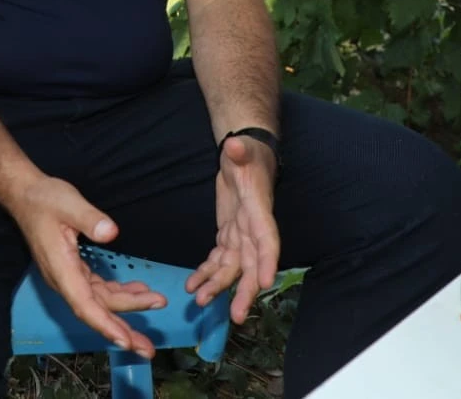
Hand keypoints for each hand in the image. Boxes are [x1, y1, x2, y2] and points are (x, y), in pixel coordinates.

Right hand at [8, 175, 165, 357]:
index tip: (125, 341)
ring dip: (127, 308)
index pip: (84, 305)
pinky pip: (98, 290)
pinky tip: (139, 290)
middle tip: (149, 348)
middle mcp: (64, 279)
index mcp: (61, 268)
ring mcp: (69, 276)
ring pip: (100, 302)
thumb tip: (111, 232)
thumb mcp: (68, 203)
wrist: (24, 196)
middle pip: (96, 311)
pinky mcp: (74, 270)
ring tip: (155, 307)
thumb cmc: (44, 199)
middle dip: (123, 329)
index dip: (105, 325)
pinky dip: (119, 292)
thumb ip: (89, 218)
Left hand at [185, 134, 279, 324]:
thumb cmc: (246, 152)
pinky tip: (193, 285)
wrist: (243, 155)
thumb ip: (239, 151)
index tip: (265, 283)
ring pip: (232, 267)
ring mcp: (241, 235)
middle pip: (252, 265)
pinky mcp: (229, 234)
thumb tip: (235, 144)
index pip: (267, 240)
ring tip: (200, 301)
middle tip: (236, 315)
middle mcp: (253, 229)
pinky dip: (206, 272)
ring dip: (218, 285)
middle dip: (244, 290)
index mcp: (259, 212)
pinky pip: (219, 259)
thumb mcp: (243, 149)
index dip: (267, 262)